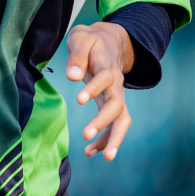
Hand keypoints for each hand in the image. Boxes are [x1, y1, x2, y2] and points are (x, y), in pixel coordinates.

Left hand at [64, 22, 133, 160]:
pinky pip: (115, 125)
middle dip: (103, 121)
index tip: (78, 100)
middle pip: (117, 104)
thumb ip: (77, 56)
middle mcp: (116, 83)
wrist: (108, 41)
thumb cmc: (89, 41)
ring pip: (122, 119)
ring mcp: (116, 95)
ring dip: (113, 138)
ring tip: (104, 157)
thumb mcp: (81, 38)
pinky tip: (90, 152)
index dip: (93, 88)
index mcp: (107, 65)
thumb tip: (72, 76)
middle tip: (86, 135)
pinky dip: (105, 140)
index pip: (104, 78)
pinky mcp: (112, 105)